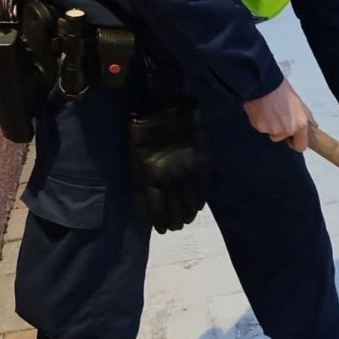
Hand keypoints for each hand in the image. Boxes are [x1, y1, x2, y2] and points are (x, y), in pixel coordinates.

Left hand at [128, 104, 205, 233]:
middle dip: (173, 222)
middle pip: (173, 210)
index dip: (157, 221)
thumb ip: (141, 181)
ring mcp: (186, 172)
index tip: (159, 228)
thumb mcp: (135, 159)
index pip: (154, 209)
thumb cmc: (143, 133)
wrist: (165, 110)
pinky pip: (202, 189)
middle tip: (173, 227)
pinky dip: (200, 201)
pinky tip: (198, 207)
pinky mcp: (200, 165)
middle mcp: (168, 179)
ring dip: (187, 215)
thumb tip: (146, 201)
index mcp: (149, 178)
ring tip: (185, 221)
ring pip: (189, 203)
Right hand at [243, 78, 312, 151]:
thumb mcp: (299, 103)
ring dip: (270, 126)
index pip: (301, 147)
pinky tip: (262, 110)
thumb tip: (314, 126)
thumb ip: (306, 117)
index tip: (293, 138)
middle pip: (283, 138)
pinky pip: (262, 128)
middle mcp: (287, 129)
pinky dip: (261, 122)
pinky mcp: (260, 127)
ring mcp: (273, 130)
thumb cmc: (282, 90)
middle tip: (279, 116)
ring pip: (272, 133)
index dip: (296, 142)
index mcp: (300, 124)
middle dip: (281, 131)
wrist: (264, 83)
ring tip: (269, 111)